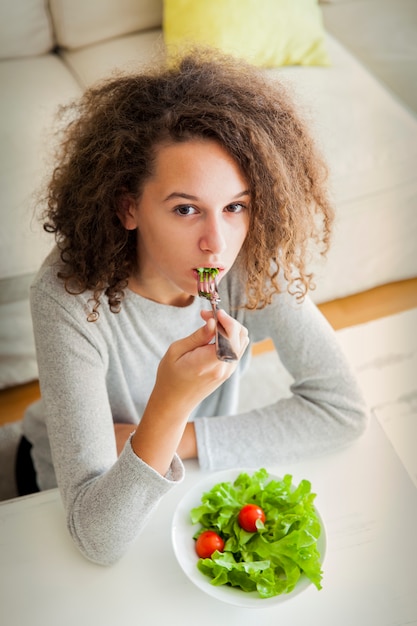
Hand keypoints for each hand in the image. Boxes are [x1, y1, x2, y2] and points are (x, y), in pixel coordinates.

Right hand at [131, 314, 247, 474]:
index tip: (209, 313)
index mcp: (210, 362)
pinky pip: (237, 348)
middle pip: (240, 335)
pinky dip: (230, 336)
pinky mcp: (228, 371)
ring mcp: (228, 370)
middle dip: (227, 320)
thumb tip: (214, 322)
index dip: (224, 319)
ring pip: (242, 340)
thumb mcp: (177, 351)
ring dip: (229, 327)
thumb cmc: (170, 376)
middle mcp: (224, 367)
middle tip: (207, 316)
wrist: (174, 402)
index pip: (230, 335)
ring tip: (209, 324)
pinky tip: (214, 334)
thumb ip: (198, 336)